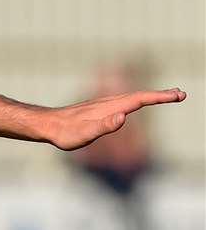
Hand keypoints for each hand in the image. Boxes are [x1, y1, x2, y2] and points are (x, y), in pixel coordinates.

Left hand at [44, 87, 185, 150]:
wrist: (48, 125)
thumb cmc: (65, 133)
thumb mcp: (84, 135)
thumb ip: (104, 127)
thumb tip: (123, 117)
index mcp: (111, 108)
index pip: (140, 100)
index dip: (160, 97)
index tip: (177, 96)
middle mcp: (110, 102)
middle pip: (141, 96)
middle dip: (162, 95)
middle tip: (182, 94)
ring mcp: (105, 104)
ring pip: (134, 97)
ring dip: (153, 96)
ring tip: (170, 96)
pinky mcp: (101, 108)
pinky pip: (126, 101)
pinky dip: (139, 100)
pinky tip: (140, 103)